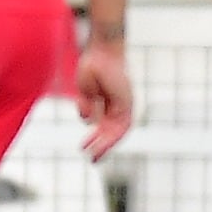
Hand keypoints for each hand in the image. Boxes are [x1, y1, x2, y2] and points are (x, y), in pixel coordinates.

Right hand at [74, 40, 133, 161]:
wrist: (102, 51)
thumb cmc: (92, 68)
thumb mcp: (86, 91)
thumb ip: (88, 106)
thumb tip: (88, 121)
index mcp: (110, 105)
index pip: (106, 128)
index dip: (98, 141)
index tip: (85, 149)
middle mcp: (120, 106)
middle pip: (113, 133)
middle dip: (102, 147)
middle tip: (92, 161)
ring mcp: (124, 104)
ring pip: (118, 132)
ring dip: (106, 145)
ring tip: (94, 156)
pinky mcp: (125, 102)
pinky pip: (122, 123)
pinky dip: (110, 133)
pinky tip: (96, 139)